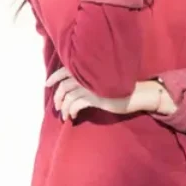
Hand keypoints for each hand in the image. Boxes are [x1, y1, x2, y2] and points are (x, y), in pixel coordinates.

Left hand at [45, 67, 162, 120]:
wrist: (138, 94)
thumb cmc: (121, 89)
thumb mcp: (103, 82)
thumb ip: (89, 81)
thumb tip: (74, 89)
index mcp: (89, 69)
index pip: (65, 70)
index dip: (54, 76)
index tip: (47, 84)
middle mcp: (88, 76)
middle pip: (64, 85)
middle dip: (57, 97)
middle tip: (56, 106)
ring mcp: (92, 87)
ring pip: (68, 97)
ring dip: (63, 107)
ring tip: (64, 115)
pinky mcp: (96, 98)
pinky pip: (77, 104)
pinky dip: (72, 111)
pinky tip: (73, 116)